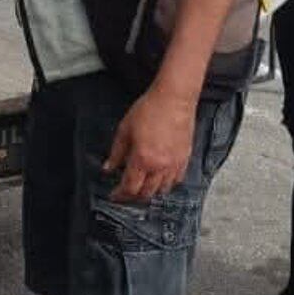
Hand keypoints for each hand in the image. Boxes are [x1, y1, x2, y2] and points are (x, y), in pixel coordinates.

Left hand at [104, 81, 197, 204]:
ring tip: (141, 186)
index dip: (120, 194)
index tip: (113, 195)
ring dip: (150, 191)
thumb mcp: (124, 130)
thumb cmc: (149, 109)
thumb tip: (108, 168)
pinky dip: (167, 184)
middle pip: (146, 193)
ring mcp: (175, 164)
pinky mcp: (185, 158)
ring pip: (162, 190)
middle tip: (125, 192)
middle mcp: (160, 166)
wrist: (174, 98)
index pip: (130, 187)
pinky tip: (160, 179)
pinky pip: (177, 180)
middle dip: (133, 196)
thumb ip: (116, 153)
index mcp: (142, 159)